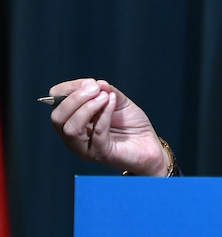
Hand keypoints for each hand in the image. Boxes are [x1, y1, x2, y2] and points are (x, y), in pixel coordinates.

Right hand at [48, 79, 168, 175]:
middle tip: (95, 88)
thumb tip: (97, 83)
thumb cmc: (132, 125)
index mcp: (72, 120)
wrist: (150, 146)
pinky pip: (97, 133)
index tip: (90, 83)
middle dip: (75, 98)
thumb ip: (106, 91)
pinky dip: (104, 114)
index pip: (56, 103)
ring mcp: (85, 148)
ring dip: (87, 107)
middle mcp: (73, 137)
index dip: (69, 89)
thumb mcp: (118, 101)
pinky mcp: (101, 154)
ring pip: (71, 129)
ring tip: (105, 96)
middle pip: (58, 117)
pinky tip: (112, 102)